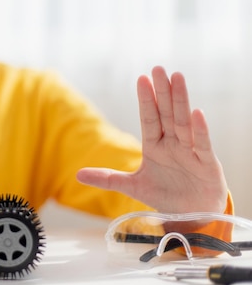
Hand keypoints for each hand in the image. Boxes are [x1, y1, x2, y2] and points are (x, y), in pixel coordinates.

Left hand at [76, 66, 227, 213]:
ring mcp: (190, 152)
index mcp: (154, 146)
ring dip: (180, 100)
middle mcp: (172, 144)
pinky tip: (196, 112)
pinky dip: (199, 130)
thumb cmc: (165, 195)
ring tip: (177, 77)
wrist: (192, 216)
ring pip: (183, 122)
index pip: (149, 118)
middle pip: (166, 114)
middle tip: (158, 69)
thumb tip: (77, 175)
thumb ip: (107, 178)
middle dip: (162, 92)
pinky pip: (202, 144)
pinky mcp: (206, 164)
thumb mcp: (132, 187)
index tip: (141, 78)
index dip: (146, 99)